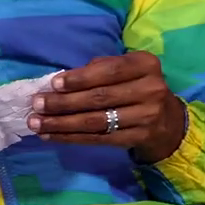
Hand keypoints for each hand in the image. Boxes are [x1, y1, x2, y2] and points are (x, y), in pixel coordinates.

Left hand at [30, 50, 186, 163]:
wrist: (168, 122)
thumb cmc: (137, 88)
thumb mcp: (128, 70)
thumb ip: (101, 69)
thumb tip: (60, 81)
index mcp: (146, 65)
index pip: (109, 71)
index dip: (80, 78)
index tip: (54, 84)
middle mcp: (150, 89)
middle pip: (99, 98)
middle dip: (63, 102)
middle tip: (36, 105)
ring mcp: (146, 116)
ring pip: (96, 121)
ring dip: (62, 123)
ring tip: (36, 123)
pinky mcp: (138, 138)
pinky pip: (98, 138)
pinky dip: (71, 137)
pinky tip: (51, 135)